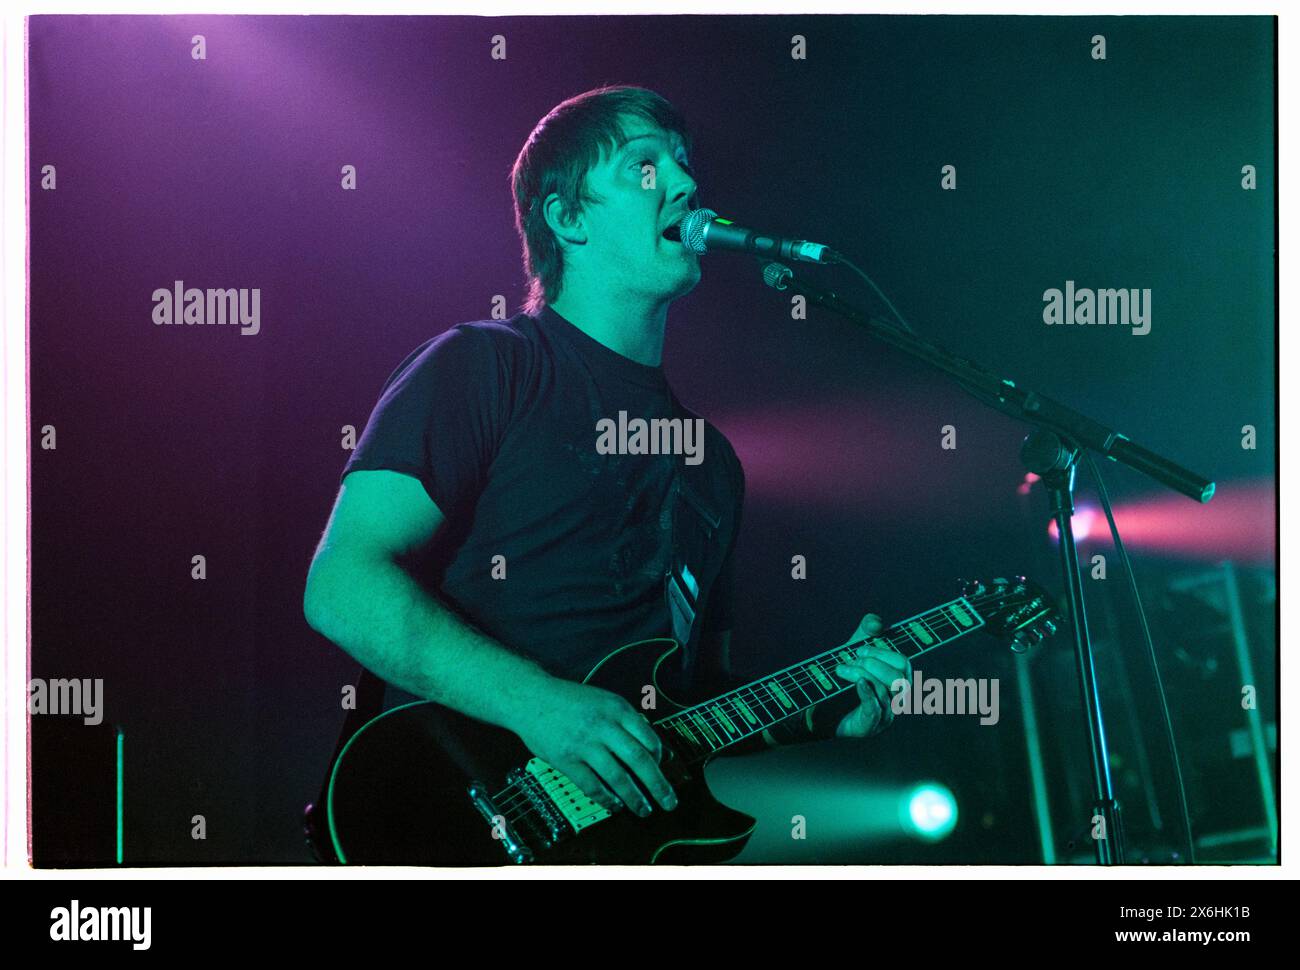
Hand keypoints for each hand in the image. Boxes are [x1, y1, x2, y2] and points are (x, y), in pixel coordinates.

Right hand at [509, 676, 676, 815]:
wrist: (531, 697)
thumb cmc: (570, 701)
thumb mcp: (604, 701)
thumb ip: (627, 722)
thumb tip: (655, 749)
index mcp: (617, 709)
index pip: (649, 738)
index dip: (661, 759)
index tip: (664, 770)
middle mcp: (603, 726)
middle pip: (639, 760)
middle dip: (658, 785)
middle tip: (669, 802)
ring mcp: (584, 744)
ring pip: (618, 777)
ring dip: (635, 797)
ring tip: (644, 809)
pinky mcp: (566, 759)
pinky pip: (592, 785)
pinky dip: (607, 798)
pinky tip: (615, 805)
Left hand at [832, 613, 911, 737]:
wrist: (820, 708)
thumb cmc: (843, 679)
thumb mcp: (855, 650)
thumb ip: (866, 631)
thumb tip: (876, 623)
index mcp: (898, 681)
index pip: (903, 663)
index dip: (882, 653)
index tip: (858, 649)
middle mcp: (896, 700)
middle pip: (899, 678)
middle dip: (873, 664)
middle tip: (850, 660)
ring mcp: (885, 716)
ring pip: (884, 691)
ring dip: (861, 674)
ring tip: (841, 669)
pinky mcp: (869, 727)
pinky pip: (875, 709)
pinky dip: (867, 692)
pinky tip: (858, 682)